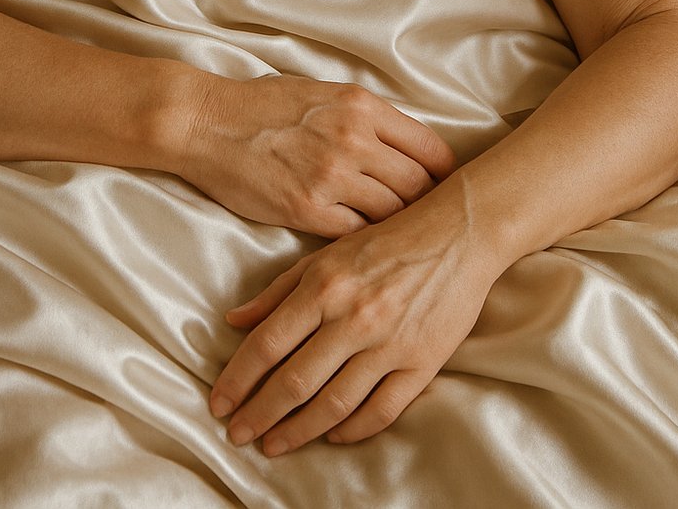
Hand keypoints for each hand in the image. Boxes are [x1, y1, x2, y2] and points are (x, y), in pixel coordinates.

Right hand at [174, 71, 454, 236]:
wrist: (206, 123)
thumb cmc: (261, 106)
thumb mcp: (323, 93)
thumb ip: (364, 117)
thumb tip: (401, 144)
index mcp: (361, 105)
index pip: (430, 147)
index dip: (443, 175)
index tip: (443, 189)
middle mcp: (353, 138)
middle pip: (418, 184)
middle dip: (426, 206)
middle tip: (426, 223)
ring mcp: (331, 175)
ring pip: (391, 212)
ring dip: (396, 227)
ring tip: (398, 238)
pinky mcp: (306, 209)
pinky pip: (355, 233)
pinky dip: (362, 240)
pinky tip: (360, 244)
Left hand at [209, 185, 496, 452]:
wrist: (458, 234)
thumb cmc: (388, 240)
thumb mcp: (328, 254)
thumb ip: (278, 290)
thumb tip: (233, 320)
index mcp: (325, 286)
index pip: (268, 343)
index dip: (238, 379)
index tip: (219, 404)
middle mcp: (353, 318)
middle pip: (294, 381)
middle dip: (260, 414)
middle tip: (238, 434)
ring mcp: (389, 344)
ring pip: (334, 403)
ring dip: (299, 430)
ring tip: (274, 444)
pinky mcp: (422, 363)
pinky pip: (381, 410)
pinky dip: (352, 430)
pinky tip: (332, 436)